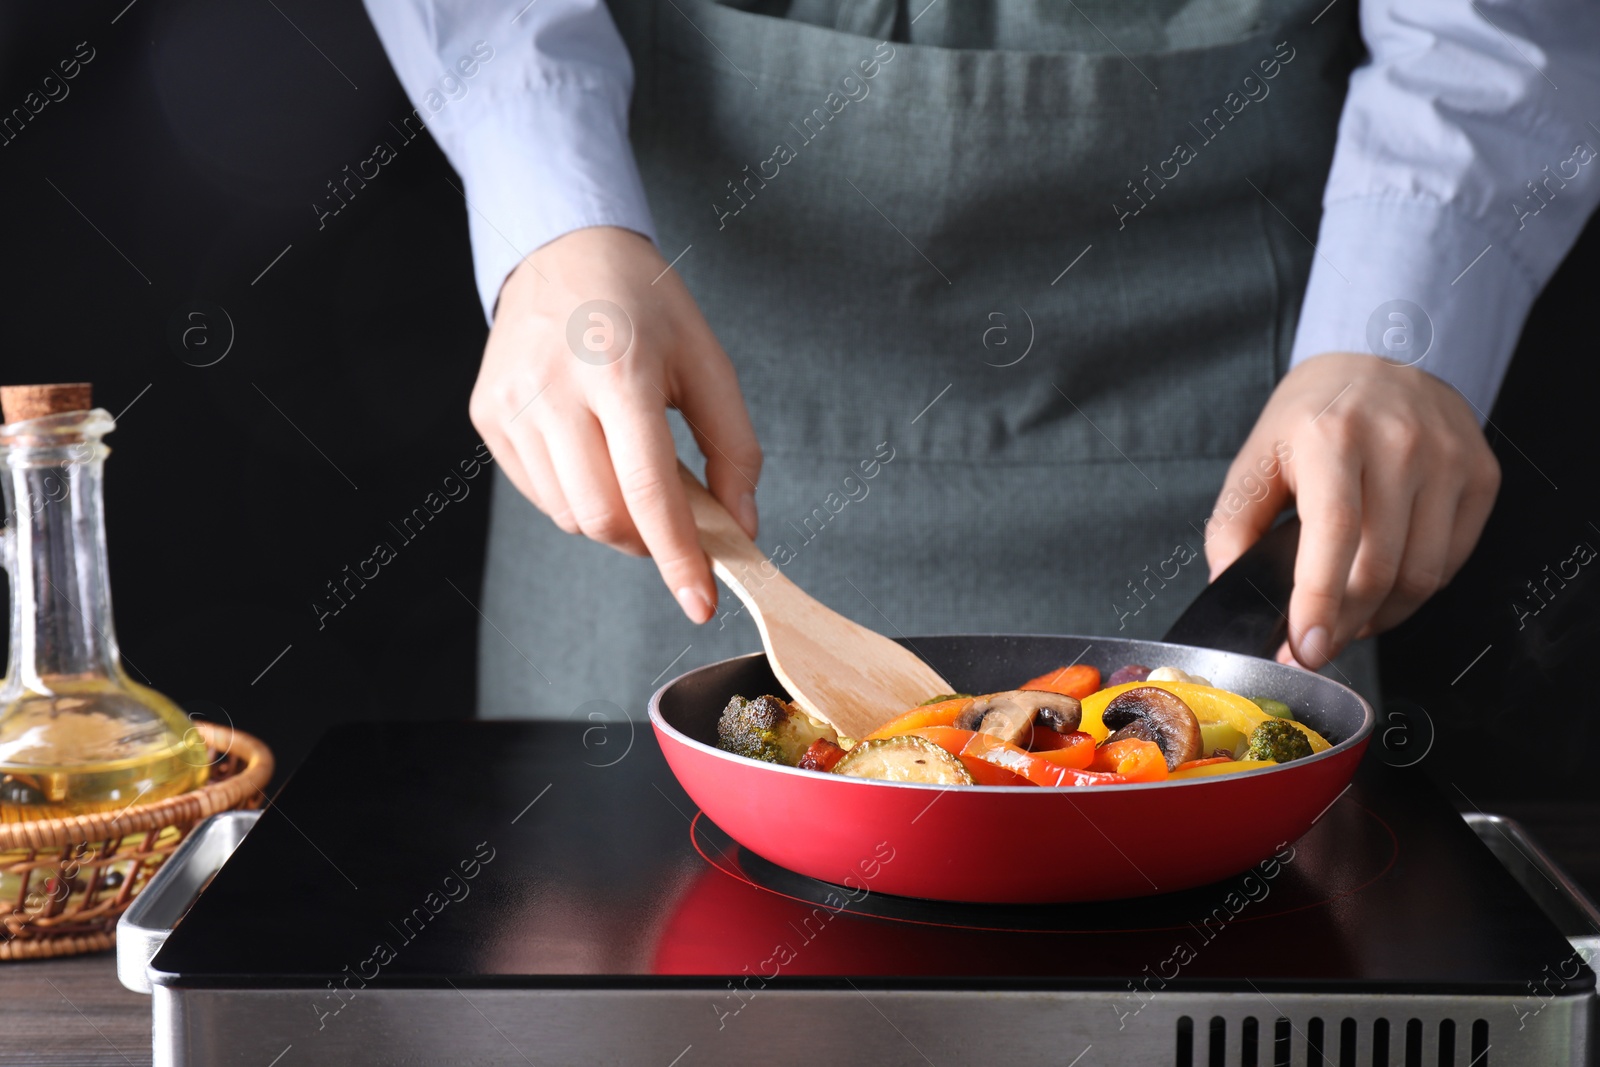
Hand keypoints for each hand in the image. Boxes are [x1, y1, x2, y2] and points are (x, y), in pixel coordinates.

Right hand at [468, 226, 760, 622]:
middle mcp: (555, 388)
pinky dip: (576, 497)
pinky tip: (592, 454)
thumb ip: (735, 449)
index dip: (678, 557)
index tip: (700, 602)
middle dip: (648, 541)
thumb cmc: (645, 306)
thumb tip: (741, 528)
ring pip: (569, 515)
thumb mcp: (708, 363)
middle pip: (603, 516)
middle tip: (675, 523)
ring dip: (613, 520)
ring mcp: (511, 404)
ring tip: (631, 471)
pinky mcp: (487, 416)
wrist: (562, 250)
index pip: (649, 490)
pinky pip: (538, 494)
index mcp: (620, 368)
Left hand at [1203, 352, 1499, 668]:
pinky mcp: (1481, 475)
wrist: (1377, 359)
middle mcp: (1400, 443)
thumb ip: (1232, 525)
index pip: (1334, 535)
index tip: (1305, 647)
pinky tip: (1383, 588)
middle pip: (1379, 567)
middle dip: (1344, 622)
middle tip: (1315, 642)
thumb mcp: (1256, 458)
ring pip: (1422, 575)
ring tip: (1346, 617)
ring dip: (1379, 615)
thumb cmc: (1310, 417)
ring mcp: (1448, 458)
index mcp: (1333, 436)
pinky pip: (1451, 562)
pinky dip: (1414, 592)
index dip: (1320, 602)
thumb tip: (1227, 586)